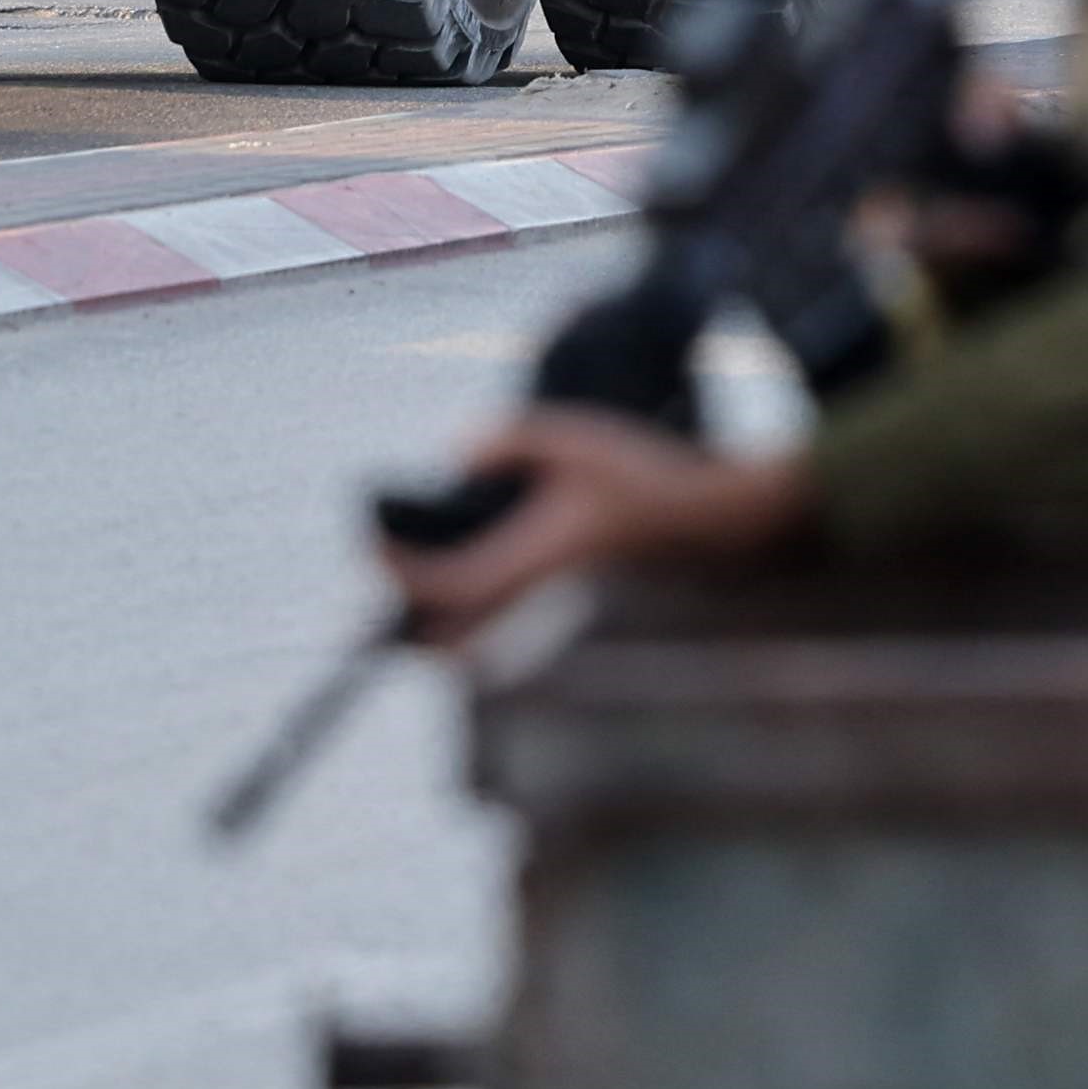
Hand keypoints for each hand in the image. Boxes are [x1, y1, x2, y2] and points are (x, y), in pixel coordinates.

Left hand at [378, 407, 812, 647]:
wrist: (713, 521)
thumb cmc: (646, 477)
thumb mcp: (573, 437)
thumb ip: (509, 441)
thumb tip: (455, 456)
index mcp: (536, 564)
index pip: (447, 585)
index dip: (400, 570)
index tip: (374, 543)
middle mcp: (542, 604)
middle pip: (453, 646)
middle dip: (411, 622)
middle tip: (388, 579)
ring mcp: (559, 622)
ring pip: (480, 651)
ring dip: (444, 628)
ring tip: (425, 585)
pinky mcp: (573, 623)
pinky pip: (508, 640)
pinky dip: (479, 626)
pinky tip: (478, 587)